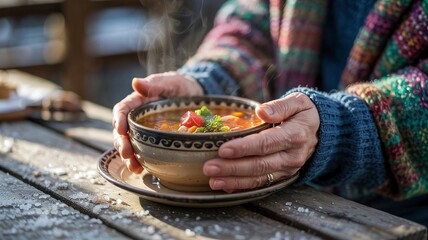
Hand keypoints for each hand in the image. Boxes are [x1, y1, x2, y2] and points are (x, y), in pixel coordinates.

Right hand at [112, 72, 202, 172]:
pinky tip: (141, 168)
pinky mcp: (153, 140)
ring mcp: (144, 130)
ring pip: (129, 143)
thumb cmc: (181, 86)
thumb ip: (154, 83)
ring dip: (128, 156)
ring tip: (133, 166)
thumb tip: (135, 82)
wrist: (196, 96)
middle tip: (127, 154)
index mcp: (138, 101)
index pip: (122, 109)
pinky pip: (142, 150)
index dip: (118, 120)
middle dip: (122, 143)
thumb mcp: (170, 82)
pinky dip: (139, 161)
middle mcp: (137, 117)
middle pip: (122, 131)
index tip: (120, 130)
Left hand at [202, 92, 319, 191]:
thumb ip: (280, 106)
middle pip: (259, 165)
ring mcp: (287, 169)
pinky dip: (241, 186)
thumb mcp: (299, 102)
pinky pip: (260, 184)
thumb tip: (262, 111)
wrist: (321, 132)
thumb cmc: (303, 114)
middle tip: (210, 167)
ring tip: (213, 180)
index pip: (265, 143)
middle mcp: (292, 156)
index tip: (223, 149)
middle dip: (232, 168)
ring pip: (258, 178)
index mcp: (295, 135)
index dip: (244, 148)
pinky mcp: (282, 176)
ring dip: (234, 180)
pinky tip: (224, 186)